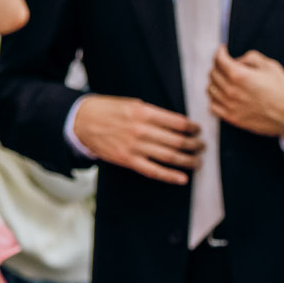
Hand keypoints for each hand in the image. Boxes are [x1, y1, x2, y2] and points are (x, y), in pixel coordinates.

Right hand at [73, 95, 202, 184]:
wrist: (80, 121)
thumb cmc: (107, 110)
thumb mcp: (131, 104)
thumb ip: (152, 114)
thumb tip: (176, 124)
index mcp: (143, 112)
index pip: (177, 122)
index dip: (192, 128)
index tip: (198, 130)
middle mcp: (141, 129)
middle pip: (177, 141)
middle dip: (194, 145)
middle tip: (202, 146)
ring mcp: (134, 146)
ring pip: (169, 156)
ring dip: (188, 160)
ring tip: (198, 161)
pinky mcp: (127, 160)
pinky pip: (153, 170)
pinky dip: (170, 176)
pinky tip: (182, 178)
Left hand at [209, 47, 283, 142]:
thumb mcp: (270, 65)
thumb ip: (250, 58)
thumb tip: (238, 61)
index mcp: (238, 75)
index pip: (219, 59)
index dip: (220, 51)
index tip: (224, 50)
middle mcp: (230, 90)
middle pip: (213, 73)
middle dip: (218, 65)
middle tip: (226, 64)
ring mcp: (229, 105)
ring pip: (210, 89)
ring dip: (215, 81)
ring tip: (224, 79)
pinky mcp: (232, 118)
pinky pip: (213, 106)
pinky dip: (215, 98)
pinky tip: (223, 95)